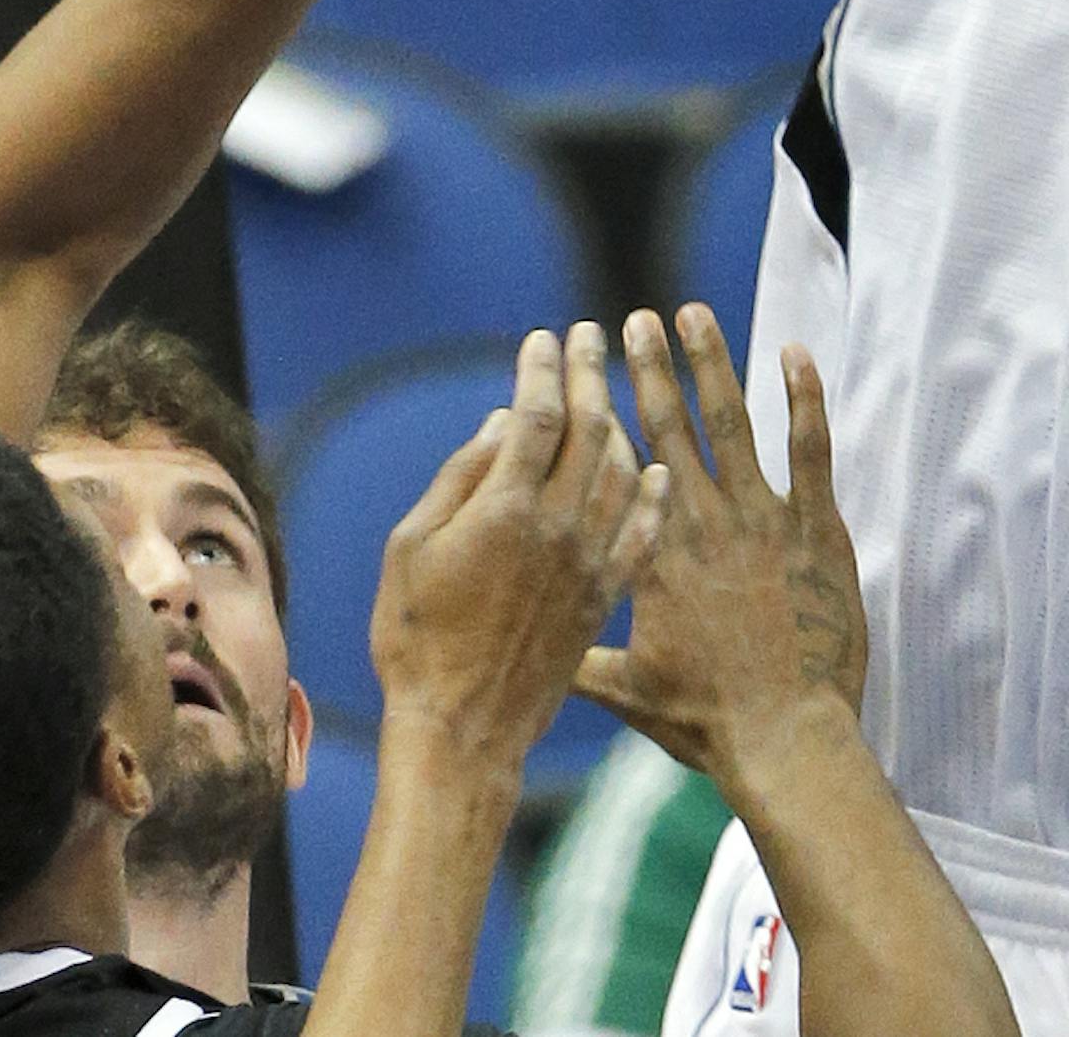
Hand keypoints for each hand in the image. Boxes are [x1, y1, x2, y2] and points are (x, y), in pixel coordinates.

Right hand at [373, 324, 666, 769]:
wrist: (463, 732)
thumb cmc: (416, 642)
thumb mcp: (410, 550)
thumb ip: (458, 480)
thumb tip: (499, 422)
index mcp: (505, 509)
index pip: (536, 413)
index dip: (543, 368)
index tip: (545, 337)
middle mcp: (557, 526)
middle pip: (589, 428)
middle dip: (589, 373)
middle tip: (591, 336)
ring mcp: (589, 562)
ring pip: (623, 470)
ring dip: (622, 421)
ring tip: (614, 392)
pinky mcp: (605, 597)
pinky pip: (642, 532)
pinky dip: (652, 495)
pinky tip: (657, 470)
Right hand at [578, 307, 867, 786]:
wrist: (785, 738)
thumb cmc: (709, 722)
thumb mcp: (632, 695)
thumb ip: (586, 666)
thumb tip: (541, 662)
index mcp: (655, 556)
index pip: (622, 469)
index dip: (604, 417)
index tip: (589, 378)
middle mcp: (703, 523)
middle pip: (671, 427)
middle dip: (650, 367)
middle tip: (634, 318)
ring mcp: (763, 520)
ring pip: (734, 422)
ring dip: (713, 362)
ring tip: (694, 313)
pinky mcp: (818, 527)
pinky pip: (810, 448)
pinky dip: (804, 397)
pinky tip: (795, 352)